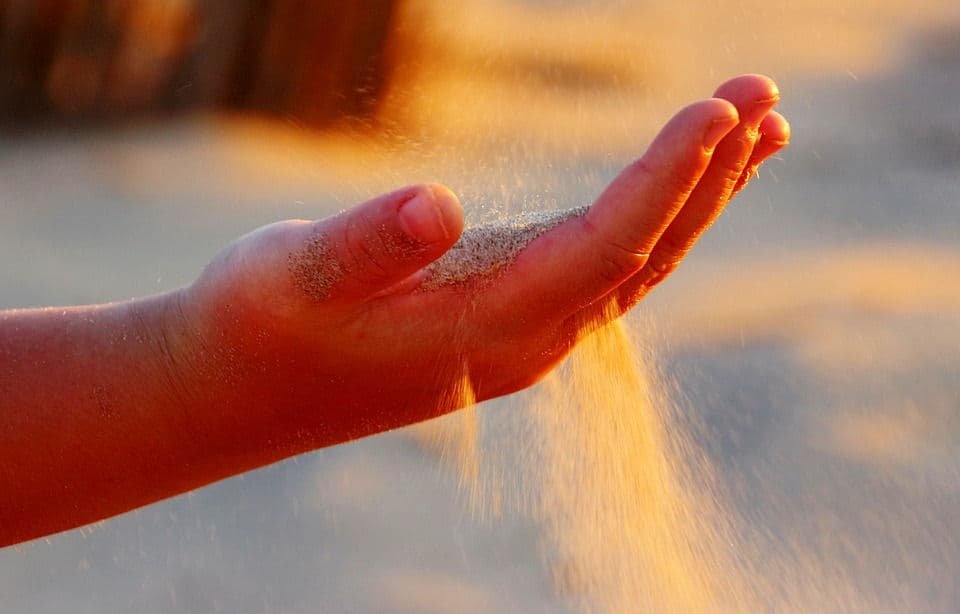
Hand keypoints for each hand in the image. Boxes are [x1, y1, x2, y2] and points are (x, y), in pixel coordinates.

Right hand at [178, 74, 789, 453]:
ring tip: (758, 126)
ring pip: (638, 263)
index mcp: (485, 329)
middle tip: (765, 93)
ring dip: (699, 195)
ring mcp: (526, 333)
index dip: (666, 181)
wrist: (243, 387)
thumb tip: (439, 208)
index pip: (604, 250)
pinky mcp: (514, 317)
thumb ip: (363, 246)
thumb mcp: (290, 275)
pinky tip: (680, 180)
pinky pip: (609, 265)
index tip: (720, 111)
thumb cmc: (259, 324)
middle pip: (645, 255)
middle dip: (710, 174)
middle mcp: (526, 339)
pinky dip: (657, 214)